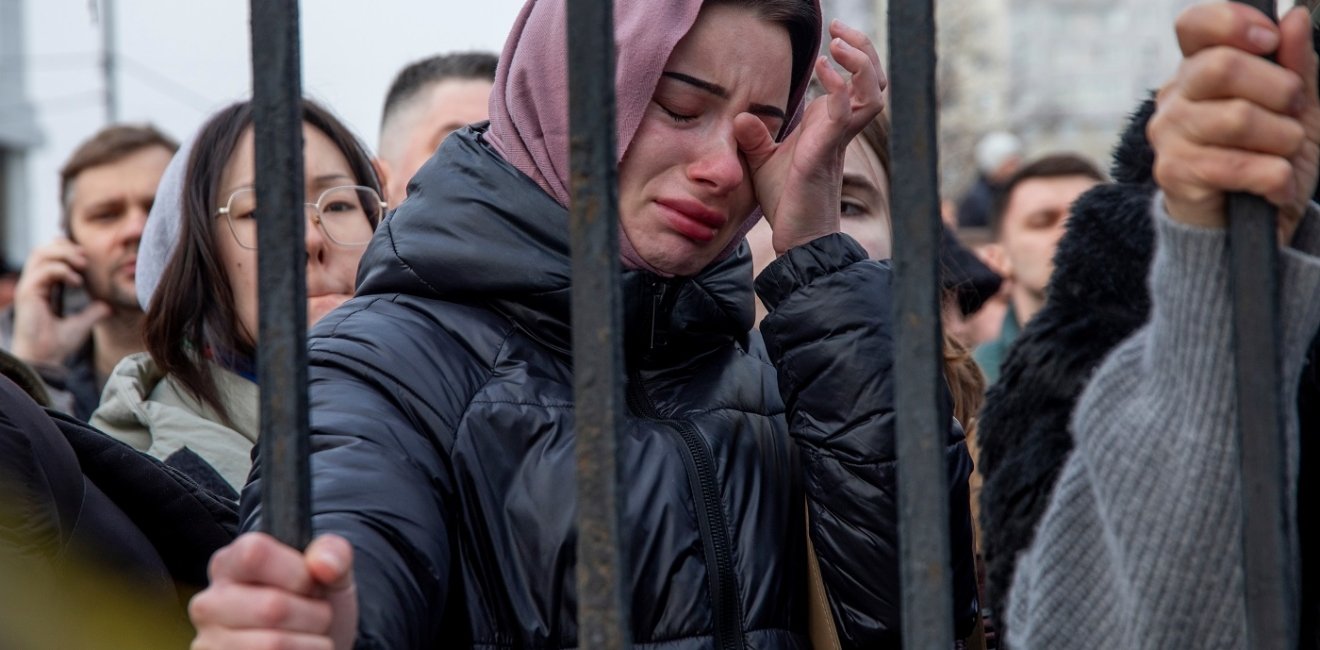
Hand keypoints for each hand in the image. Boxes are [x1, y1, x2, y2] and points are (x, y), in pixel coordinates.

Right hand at [9, 238, 109, 367]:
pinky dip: (62, 270)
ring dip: (64, 254)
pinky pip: (44, 270)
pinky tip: (77, 281)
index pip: (48, 257)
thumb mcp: (81, 324)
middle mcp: (32, 285)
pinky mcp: (27, 293)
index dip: (66, 250)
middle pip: (42, 249)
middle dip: (65, 247)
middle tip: (85, 257)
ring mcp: (27, 287)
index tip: (87, 258)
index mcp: (41, 288)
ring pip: (40, 254)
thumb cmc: (57, 345)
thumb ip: (93, 312)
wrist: (45, 360)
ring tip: (82, 264)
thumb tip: (108, 306)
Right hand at [190, 533, 357, 649]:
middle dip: (314, 615)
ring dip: (311, 643)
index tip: (309, 584)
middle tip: (315, 615)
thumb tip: (323, 565)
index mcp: (230, 562)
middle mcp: (210, 601)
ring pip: (274, 644)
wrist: (312, 646)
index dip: (296, 573)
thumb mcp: (331, 571)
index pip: (255, 554)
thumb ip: (333, 552)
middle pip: (272, 607)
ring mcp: (211, 641)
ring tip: (307, 635)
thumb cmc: (315, 603)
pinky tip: (297, 649)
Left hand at [735, 20, 886, 254]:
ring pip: (873, 92)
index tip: (833, 35)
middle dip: (864, 49)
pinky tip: (823, 71)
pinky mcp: (826, 153)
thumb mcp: (764, 163)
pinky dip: (837, 87)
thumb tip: (740, 117)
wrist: (796, 239)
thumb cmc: (787, 203)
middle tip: (841, 30)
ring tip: (839, 45)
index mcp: (831, 125)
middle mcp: (841, 128)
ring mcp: (837, 140)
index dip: (853, 53)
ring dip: (861, 63)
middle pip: (874, 79)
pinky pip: (843, 113)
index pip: (858, 81)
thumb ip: (755, 138)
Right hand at [1149, 3, 1319, 242]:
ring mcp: (1168, 136)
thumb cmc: (1271, 157)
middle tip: (1291, 115)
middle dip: (1279, 90)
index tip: (1270, 41)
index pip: (1195, 25)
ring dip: (1282, 140)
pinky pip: (1237, 165)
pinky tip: (1274, 186)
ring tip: (1282, 156)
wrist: (1254, 224)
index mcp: (1199, 70)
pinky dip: (1274, 177)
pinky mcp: (1173, 174)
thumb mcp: (1297, 107)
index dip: (1233, 23)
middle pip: (1223, 67)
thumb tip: (1294, 18)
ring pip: (1238, 118)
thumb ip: (1296, 63)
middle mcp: (1174, 98)